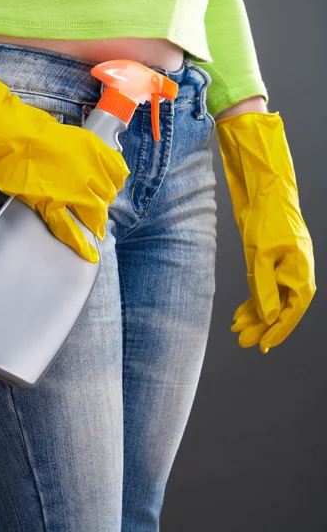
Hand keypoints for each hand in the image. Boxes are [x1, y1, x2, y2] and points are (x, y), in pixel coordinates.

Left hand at [215, 111, 315, 353]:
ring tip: (237, 330)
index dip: (277, 330)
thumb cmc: (268, 221)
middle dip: (261, 326)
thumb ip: (262, 288)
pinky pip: (265, 287)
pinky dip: (253, 300)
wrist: (267, 193)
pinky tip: (240, 313)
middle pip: (281, 309)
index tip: (262, 346)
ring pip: (271, 300)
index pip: (292, 311)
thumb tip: (266, 317)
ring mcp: (285, 269)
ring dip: (255, 315)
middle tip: (243, 342)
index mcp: (301, 274)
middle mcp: (297, 274)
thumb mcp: (261, 257)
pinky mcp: (272, 263)